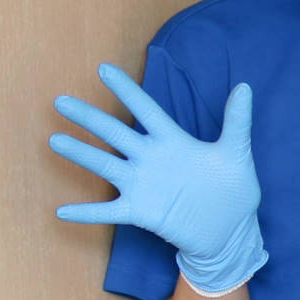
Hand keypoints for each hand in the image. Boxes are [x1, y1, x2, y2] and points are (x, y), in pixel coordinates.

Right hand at [51, 66, 266, 294]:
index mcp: (172, 141)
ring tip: (55, 140)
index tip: (104, 69)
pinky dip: (86, 213)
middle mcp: (151, 159)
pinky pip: (108, 212)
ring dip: (81, 154)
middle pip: (114, 133)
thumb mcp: (237, 154)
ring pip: (104, 165)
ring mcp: (142, 185)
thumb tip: (245, 87)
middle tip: (61, 101)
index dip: (127, 90)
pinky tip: (61, 211)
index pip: (145, 110)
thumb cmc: (233, 190)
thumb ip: (237, 122)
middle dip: (89, 118)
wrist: (230, 231)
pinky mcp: (140, 212)